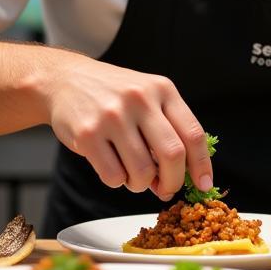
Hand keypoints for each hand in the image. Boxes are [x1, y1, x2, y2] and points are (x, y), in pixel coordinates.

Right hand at [40, 52, 212, 200]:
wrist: (66, 80)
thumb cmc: (112, 94)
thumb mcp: (147, 95)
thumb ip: (167, 129)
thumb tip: (184, 176)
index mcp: (162, 89)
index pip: (193, 134)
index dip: (202, 165)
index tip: (204, 185)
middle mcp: (140, 99)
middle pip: (172, 155)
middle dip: (173, 181)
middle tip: (165, 189)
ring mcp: (113, 116)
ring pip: (142, 172)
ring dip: (140, 184)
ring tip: (131, 173)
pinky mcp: (88, 134)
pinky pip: (113, 177)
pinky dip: (117, 181)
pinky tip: (111, 165)